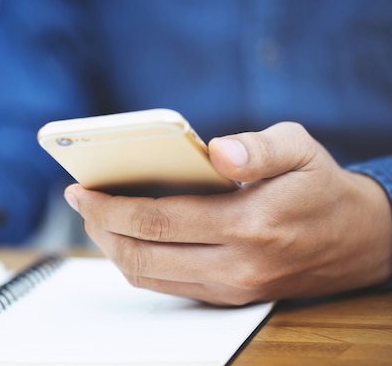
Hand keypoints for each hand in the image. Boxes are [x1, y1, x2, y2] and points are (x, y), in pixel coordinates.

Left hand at [64, 122, 391, 304]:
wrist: (361, 240)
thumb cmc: (322, 188)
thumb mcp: (300, 149)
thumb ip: (257, 146)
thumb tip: (215, 150)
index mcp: (249, 224)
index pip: (158, 221)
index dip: (110, 206)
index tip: (80, 190)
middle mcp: (236, 265)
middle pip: (143, 255)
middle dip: (100, 228)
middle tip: (80, 202)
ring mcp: (232, 287)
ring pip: (150, 277)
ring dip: (113, 248)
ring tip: (96, 218)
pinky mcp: (231, 295)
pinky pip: (168, 285)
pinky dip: (138, 262)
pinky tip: (127, 237)